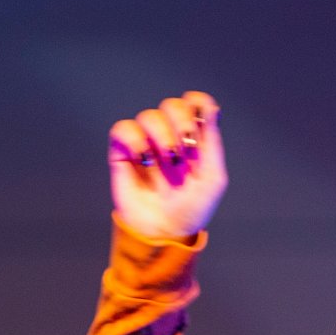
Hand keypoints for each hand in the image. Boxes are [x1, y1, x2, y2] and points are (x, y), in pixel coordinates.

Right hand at [107, 91, 226, 240]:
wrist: (164, 230)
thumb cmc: (191, 208)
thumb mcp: (211, 179)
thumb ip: (212, 143)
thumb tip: (211, 108)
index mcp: (194, 140)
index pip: (195, 105)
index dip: (197, 103)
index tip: (201, 115)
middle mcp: (170, 136)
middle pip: (172, 105)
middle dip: (181, 123)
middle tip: (186, 150)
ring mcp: (146, 142)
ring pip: (150, 116)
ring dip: (162, 138)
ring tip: (168, 164)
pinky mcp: (123, 151)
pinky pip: (124, 128)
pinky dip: (135, 140)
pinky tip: (144, 160)